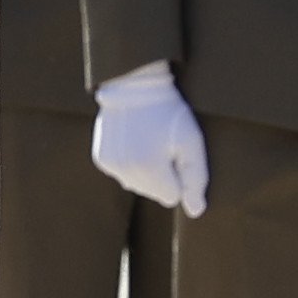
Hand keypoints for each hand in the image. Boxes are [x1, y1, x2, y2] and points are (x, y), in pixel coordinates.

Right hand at [91, 63, 209, 213]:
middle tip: (162, 145)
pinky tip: (134, 143)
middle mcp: (127, 170)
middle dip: (162, 176)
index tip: (176, 154)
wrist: (134, 85)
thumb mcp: (191, 140)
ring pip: (137, 186)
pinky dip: (130, 164)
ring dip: (146, 172)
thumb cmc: (168, 112)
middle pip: (154, 194)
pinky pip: (123, 175)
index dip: (179, 177)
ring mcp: (111, 165)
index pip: (172, 197)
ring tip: (148, 142)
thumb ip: (196, 179)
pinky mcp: (102, 159)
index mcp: (150, 168)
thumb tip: (195, 212)